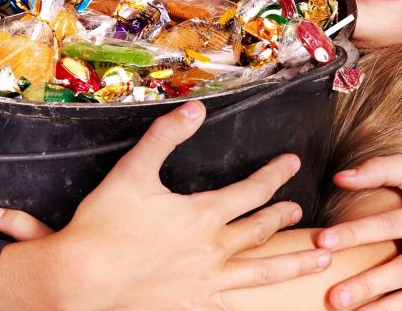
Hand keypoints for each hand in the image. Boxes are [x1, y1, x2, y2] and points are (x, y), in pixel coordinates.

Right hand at [0, 100, 332, 310]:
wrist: (81, 280)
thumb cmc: (103, 226)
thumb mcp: (134, 170)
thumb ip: (166, 136)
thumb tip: (195, 108)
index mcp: (203, 215)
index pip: (252, 191)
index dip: (275, 175)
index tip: (292, 163)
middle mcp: (213, 250)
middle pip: (260, 230)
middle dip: (282, 216)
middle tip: (300, 210)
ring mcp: (206, 282)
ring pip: (262, 272)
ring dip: (294, 263)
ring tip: (319, 258)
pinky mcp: (193, 305)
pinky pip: (233, 301)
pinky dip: (252, 297)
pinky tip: (260, 297)